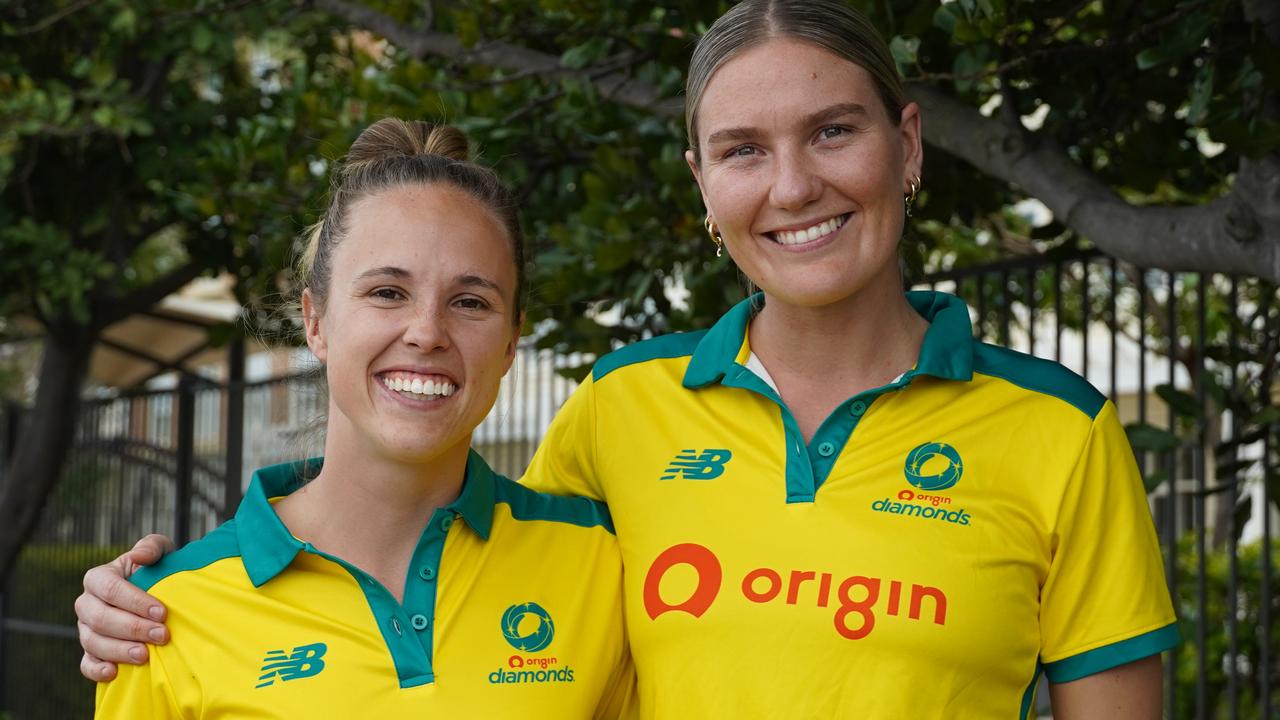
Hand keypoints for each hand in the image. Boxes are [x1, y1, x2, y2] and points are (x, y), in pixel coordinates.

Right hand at [76, 534, 175, 680]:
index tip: (162, 612)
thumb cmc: (158, 569)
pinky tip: (115, 673)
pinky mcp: (91, 650)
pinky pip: (86, 663)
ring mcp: (86, 628)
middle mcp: (87, 603)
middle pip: (99, 618)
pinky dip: (97, 670)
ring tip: (145, 655)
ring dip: (119, 650)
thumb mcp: (160, 552)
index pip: (109, 589)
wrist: (160, 592)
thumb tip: (139, 556)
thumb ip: (151, 547)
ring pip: (92, 642)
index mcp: (98, 577)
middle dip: (132, 628)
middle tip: (162, 635)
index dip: (134, 601)